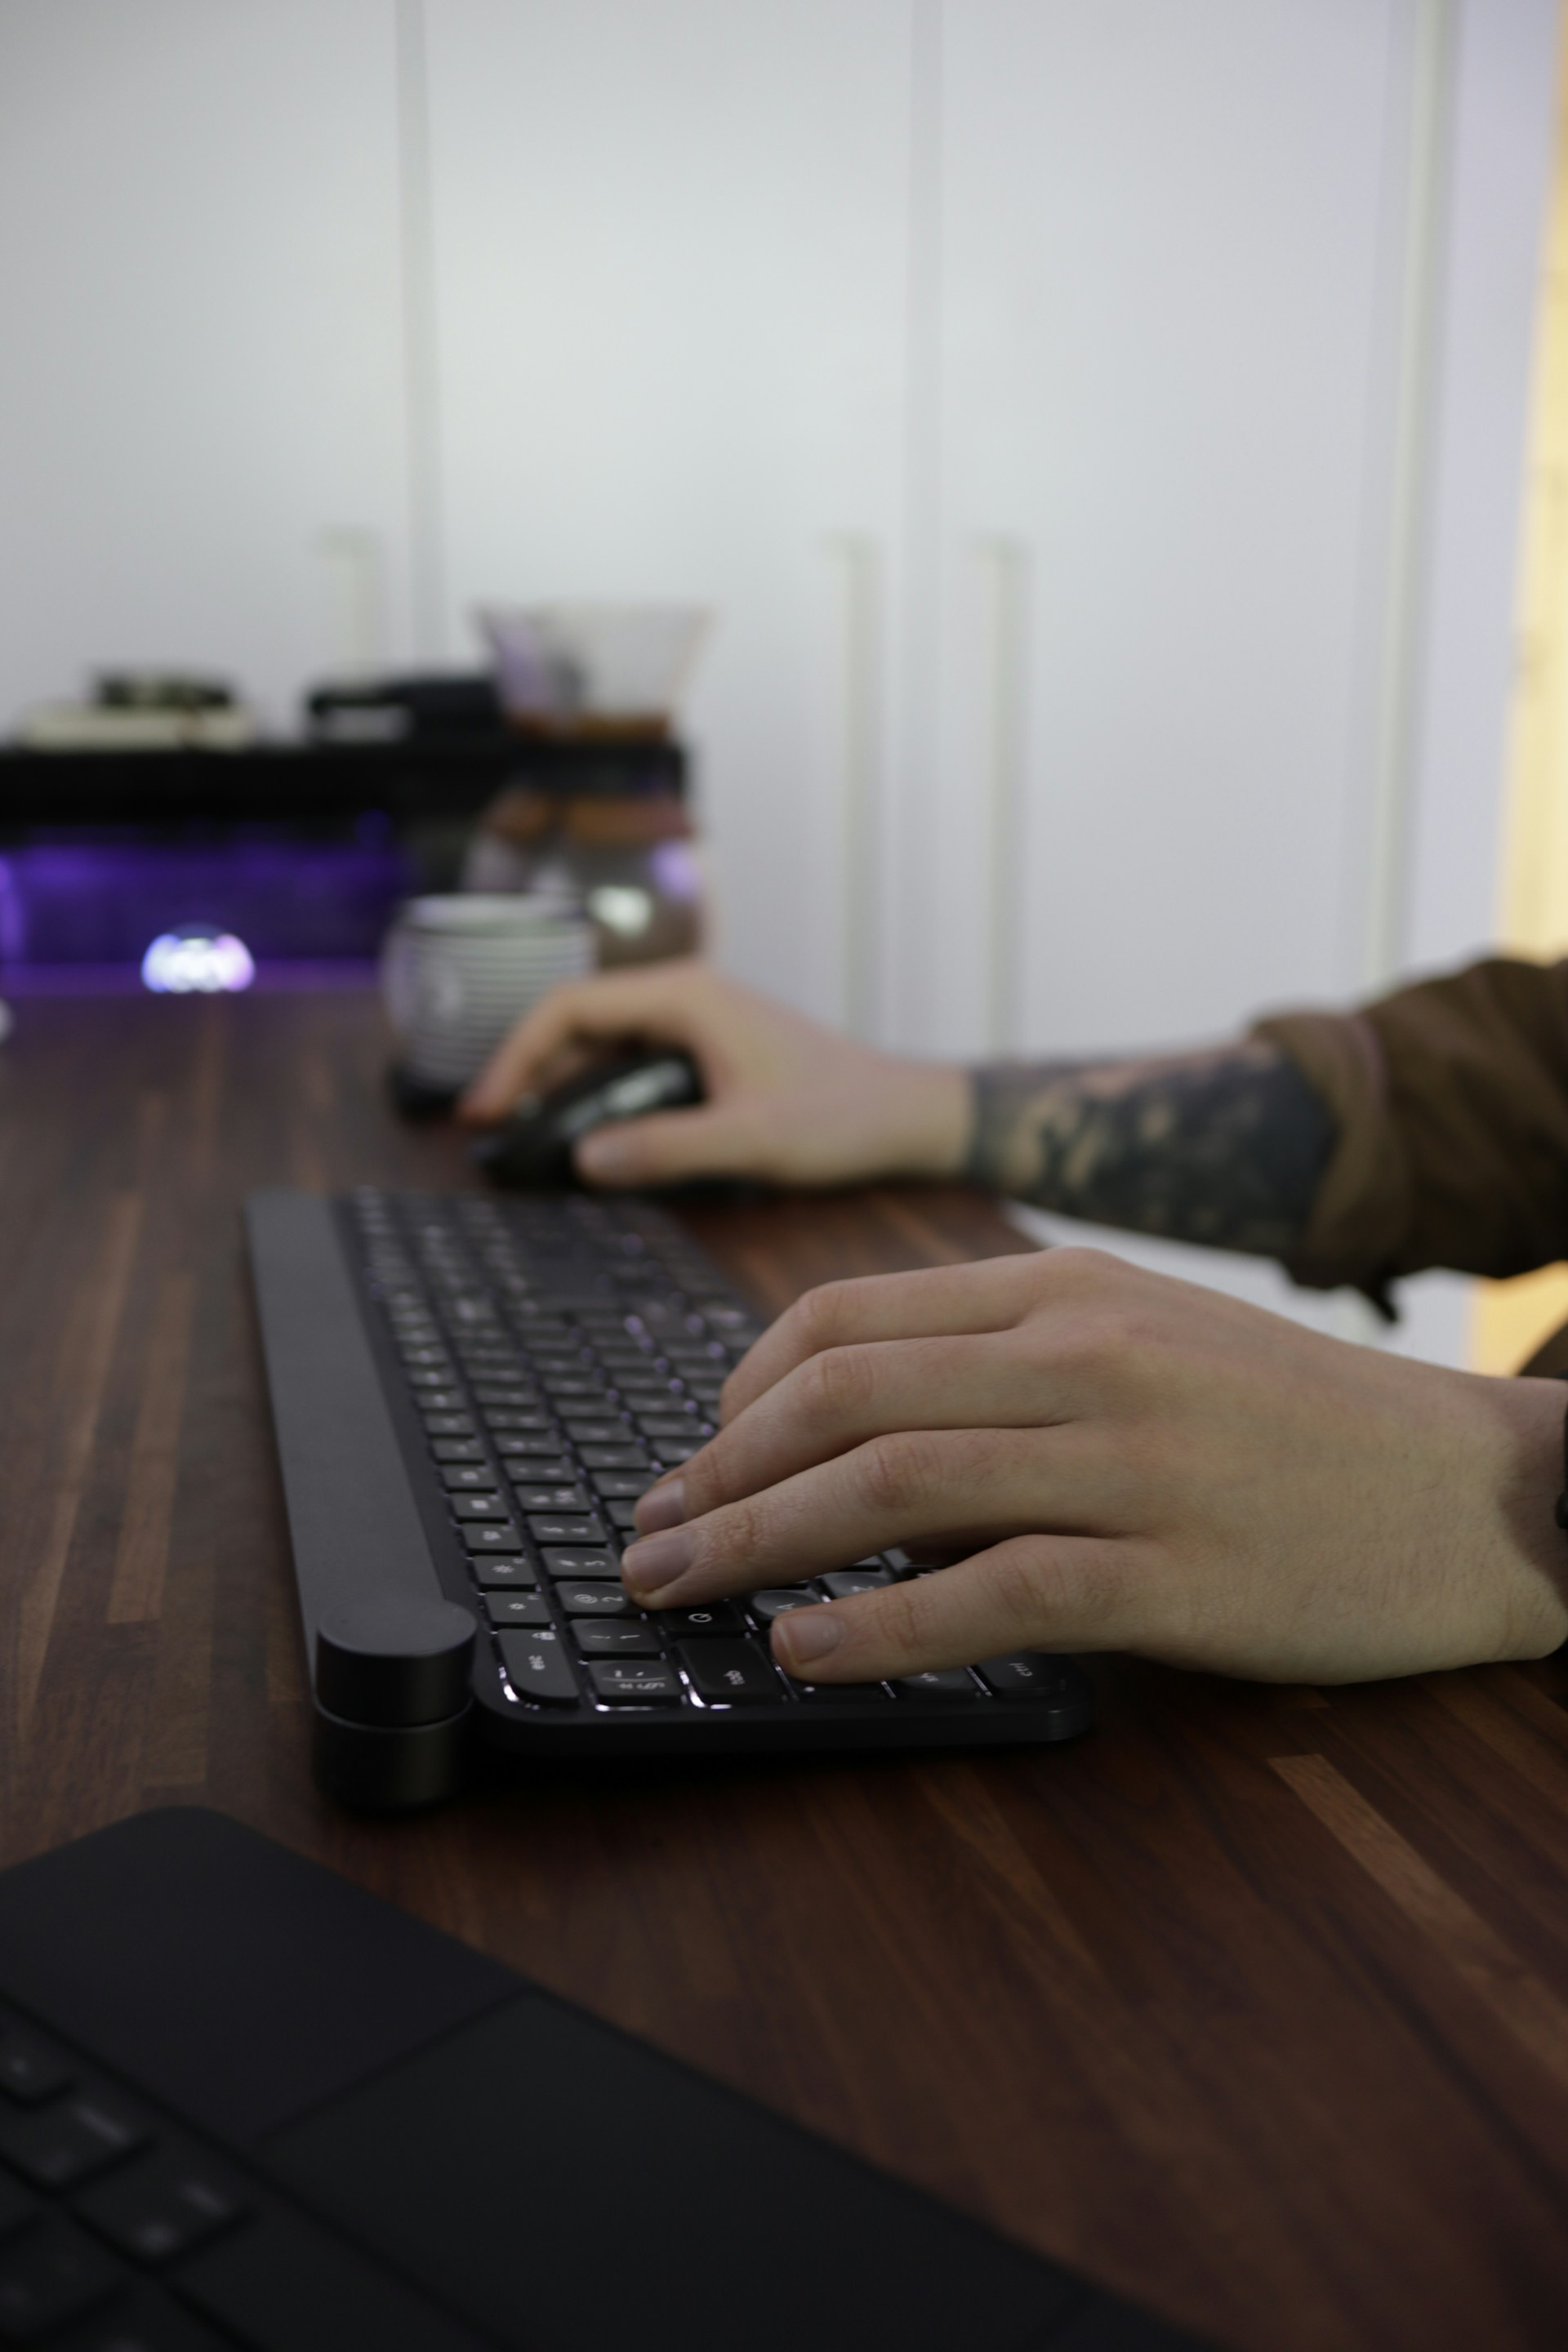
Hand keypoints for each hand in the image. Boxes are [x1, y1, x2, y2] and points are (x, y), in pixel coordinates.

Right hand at [459, 958, 968, 1189]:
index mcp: (689, 996)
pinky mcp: (712, 1052)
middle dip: (527, 1074)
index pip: (569, 1007)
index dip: (514, 1056)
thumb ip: (667, 1149)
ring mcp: (699, 1023)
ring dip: (561, 1088)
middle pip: (577, 1023)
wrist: (910, 1114)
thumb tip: (584, 1161)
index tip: (485, 1110)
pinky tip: (588, 1142)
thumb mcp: (753, 1139)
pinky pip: (635, 1066)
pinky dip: (600, 1098)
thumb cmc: (846, 1115)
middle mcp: (688, 997)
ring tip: (525, 1141)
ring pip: (604, 1046)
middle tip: (489, 1133)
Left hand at [619, 1247, 1567, 1685]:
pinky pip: (989, 1596)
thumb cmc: (1297, 1423)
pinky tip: (804, 1651)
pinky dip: (875, 1629)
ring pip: (891, 1484)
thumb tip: (852, 1428)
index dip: (738, 1390)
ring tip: (678, 1591)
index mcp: (1069, 1282)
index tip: (694, 1452)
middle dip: (713, 1472)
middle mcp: (1087, 1350)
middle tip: (647, 1535)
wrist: (1476, 1490)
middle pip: (841, 1395)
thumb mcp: (1151, 1337)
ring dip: (754, 1544)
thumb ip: (1012, 1358)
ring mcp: (1131, 1458)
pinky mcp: (1172, 1574)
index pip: (848, 1313)